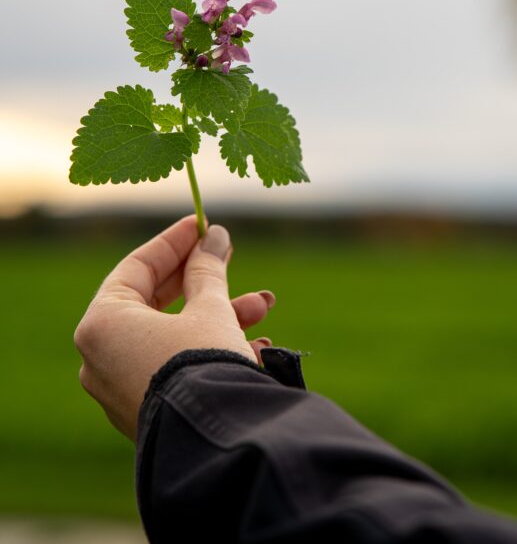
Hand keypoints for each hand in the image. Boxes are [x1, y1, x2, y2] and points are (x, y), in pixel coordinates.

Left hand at [74, 216, 275, 440]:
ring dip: (219, 315)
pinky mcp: (147, 413)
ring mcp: (121, 390)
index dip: (174, 242)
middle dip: (203, 280)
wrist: (215, 442)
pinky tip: (257, 347)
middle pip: (154, 301)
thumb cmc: (203, 363)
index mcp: (102, 324)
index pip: (136, 267)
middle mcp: (101, 357)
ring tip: (265, 307)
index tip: (203, 224)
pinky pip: (176, 367)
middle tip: (230, 257)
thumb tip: (214, 237)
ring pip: (171, 335)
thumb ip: (207, 269)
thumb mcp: (209, 308)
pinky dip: (210, 350)